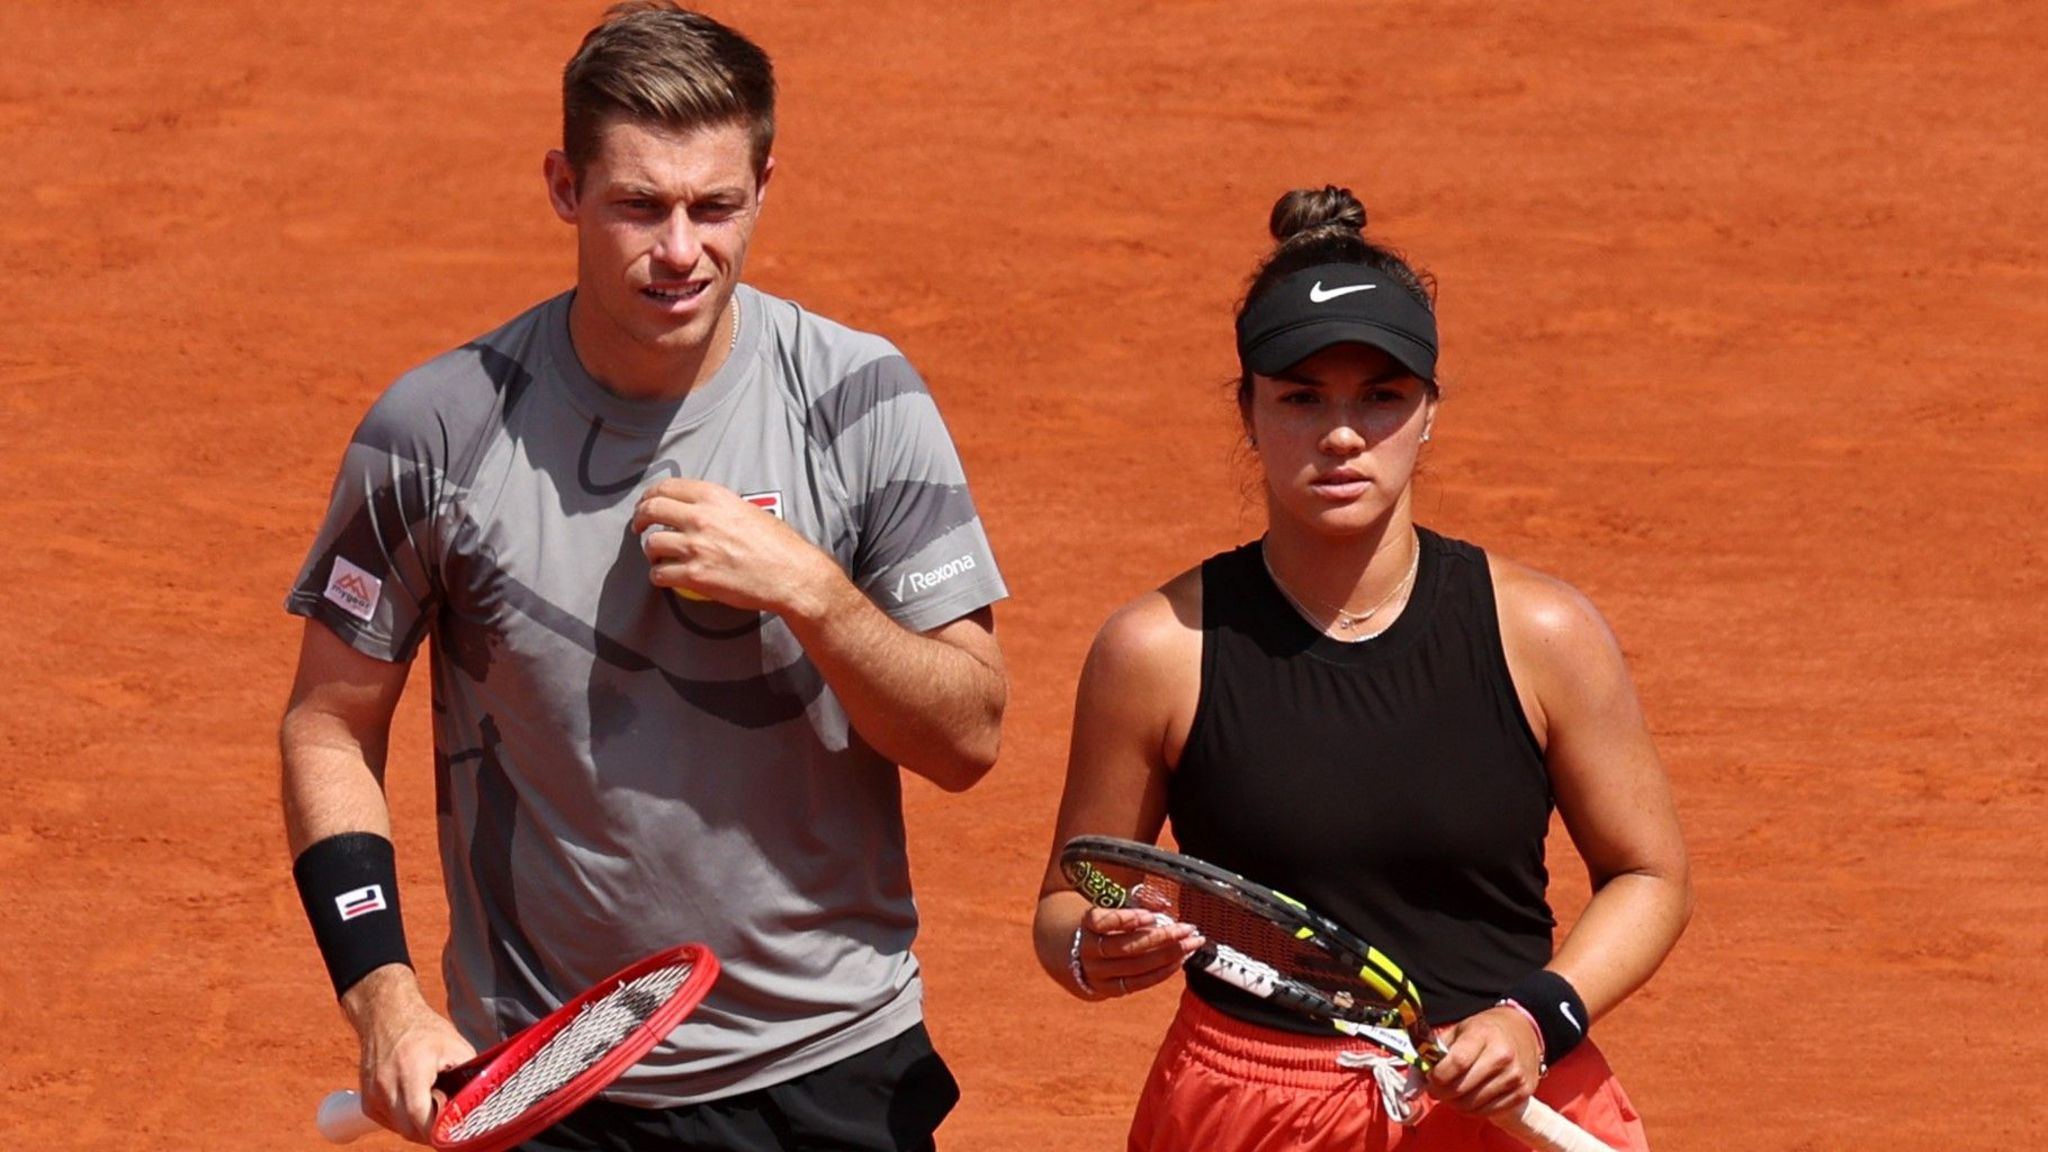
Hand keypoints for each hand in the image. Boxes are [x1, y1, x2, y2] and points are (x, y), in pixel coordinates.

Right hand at [342, 966, 476, 1142]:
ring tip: (434, 1105)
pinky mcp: (367, 1101)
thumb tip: (478, 1102)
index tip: (454, 1130)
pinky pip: (389, 1122)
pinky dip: (404, 1120)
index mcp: (411, 1070)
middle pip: (409, 1128)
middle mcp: (386, 1085)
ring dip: (418, 1126)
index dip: (439, 1129)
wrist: (387, 1015)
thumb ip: (468, 1076)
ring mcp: (373, 1095)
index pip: (420, 1115)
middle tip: (449, 1123)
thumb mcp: (456, 1046)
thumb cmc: (424, 1029)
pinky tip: (417, 1104)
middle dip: (431, 1131)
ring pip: (399, 1128)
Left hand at [631, 479, 836, 616]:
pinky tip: (666, 576)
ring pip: (652, 544)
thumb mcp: (747, 510)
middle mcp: (701, 518)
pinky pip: (660, 574)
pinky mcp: (695, 576)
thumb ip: (719, 507)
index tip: (646, 504)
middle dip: (639, 519)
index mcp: (714, 497)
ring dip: (651, 551)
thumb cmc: (777, 544)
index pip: (667, 487)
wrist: (791, 574)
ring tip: (658, 556)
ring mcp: (696, 547)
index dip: (649, 495)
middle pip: (652, 510)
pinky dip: (659, 576)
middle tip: (639, 527)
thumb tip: (700, 509)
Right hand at [1073, 907, 1204, 998]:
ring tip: (1191, 944)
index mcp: (1086, 925)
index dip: (1125, 919)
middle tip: (1187, 929)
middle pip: (1125, 947)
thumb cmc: (1104, 925)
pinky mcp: (1110, 989)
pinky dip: (1162, 972)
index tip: (1151, 916)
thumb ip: (1136, 902)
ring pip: (1135, 967)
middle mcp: (1089, 951)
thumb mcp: (1113, 908)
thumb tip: (1163, 903)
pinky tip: (1179, 960)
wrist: (1078, 955)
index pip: (1100, 922)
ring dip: (1168, 955)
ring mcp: (1098, 973)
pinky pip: (1139, 983)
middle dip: (1161, 938)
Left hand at [1424, 1004, 1542, 1117]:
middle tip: (1436, 1090)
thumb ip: (1435, 1053)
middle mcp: (1503, 1056)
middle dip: (1442, 1093)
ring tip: (1452, 1095)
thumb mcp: (1458, 1031)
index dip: (1438, 1076)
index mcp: (1483, 1034)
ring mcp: (1515, 1076)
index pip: (1457, 1062)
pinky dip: (1473, 1110)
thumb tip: (1413, 1085)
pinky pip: (1490, 1112)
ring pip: (1474, 1104)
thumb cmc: (1484, 1031)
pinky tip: (1469, 1100)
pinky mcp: (1524, 1093)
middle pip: (1463, 1087)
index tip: (1430, 1079)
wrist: (1523, 1031)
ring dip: (1456, 1104)